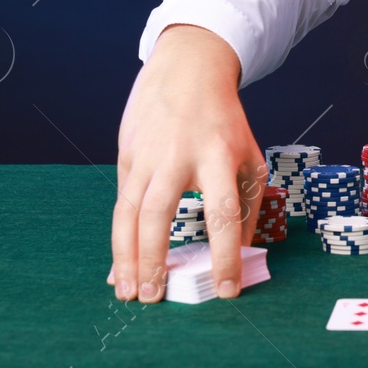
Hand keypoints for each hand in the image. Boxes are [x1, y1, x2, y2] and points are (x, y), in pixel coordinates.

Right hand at [109, 24, 266, 303]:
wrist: (188, 70)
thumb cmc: (223, 121)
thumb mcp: (249, 155)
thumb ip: (247, 204)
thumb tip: (239, 254)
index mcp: (218, 155)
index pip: (224, 213)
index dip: (226, 255)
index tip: (227, 289)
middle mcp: (178, 156)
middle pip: (160, 214)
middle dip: (154, 260)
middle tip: (155, 298)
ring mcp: (147, 155)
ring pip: (128, 212)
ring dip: (125, 256)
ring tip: (128, 292)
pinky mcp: (126, 155)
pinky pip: (120, 203)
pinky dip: (118, 237)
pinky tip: (119, 265)